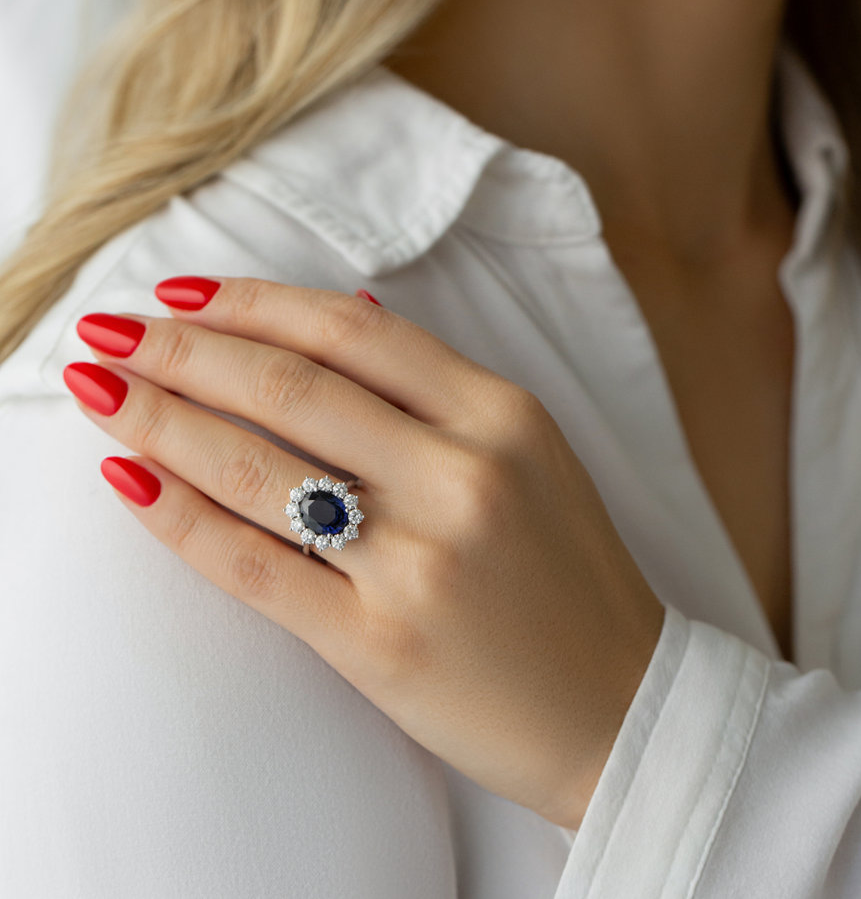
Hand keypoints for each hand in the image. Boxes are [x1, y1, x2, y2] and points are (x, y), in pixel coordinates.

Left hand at [64, 275, 664, 829]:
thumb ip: (438, 389)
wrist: (620, 704)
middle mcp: (463, 475)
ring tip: (101, 393)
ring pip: (257, 470)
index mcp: (504, 416)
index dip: (253, 302)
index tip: (182, 294)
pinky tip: (130, 481)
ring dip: (160, 421)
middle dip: (183, 349)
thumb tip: (344, 311)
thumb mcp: (533, 456)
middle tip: (112, 332)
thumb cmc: (571, 576)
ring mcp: (420, 561)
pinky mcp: (379, 643)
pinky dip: (179, 519)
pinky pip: (253, 567)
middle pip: (292, 386)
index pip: (353, 331)